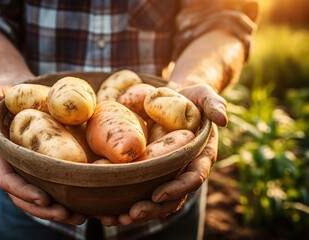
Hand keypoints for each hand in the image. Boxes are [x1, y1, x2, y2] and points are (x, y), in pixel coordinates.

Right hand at [0, 79, 85, 224]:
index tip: (43, 198)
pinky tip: (86, 206)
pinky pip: (54, 185)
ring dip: (58, 211)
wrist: (15, 92)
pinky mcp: (44, 165)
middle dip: (44, 209)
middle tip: (66, 215)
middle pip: (24, 196)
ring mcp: (28, 169)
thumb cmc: (1, 93)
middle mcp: (13, 167)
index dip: (23, 191)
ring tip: (80, 217)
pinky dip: (67, 197)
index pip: (7, 179)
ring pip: (40, 197)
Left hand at [98, 84, 224, 225]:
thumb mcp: (205, 95)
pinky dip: (124, 201)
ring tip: (113, 219)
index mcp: (201, 156)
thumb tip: (222, 119)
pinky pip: (140, 189)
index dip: (177, 188)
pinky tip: (105, 211)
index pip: (192, 178)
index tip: (156, 194)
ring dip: (136, 212)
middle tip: (131, 214)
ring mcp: (167, 171)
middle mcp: (184, 168)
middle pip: (172, 197)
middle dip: (153, 209)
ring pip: (155, 200)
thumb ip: (215, 104)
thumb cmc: (192, 97)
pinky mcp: (150, 169)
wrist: (178, 98)